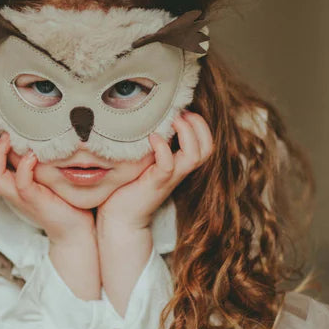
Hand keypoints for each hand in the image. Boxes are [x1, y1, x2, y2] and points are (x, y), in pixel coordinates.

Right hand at [0, 123, 94, 242]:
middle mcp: (11, 190)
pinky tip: (32, 155)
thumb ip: (36, 159)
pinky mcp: (34, 201)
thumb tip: (39, 133)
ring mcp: (21, 196)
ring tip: (7, 137)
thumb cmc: (62, 199)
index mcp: (11, 183)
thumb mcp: (45, 175)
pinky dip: (24, 169)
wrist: (74, 229)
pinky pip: (22, 185)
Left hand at [97, 110, 212, 232]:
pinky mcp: (155, 184)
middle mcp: (179, 171)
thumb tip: (148, 117)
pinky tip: (153, 137)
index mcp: (179, 164)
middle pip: (208, 148)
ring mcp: (169, 178)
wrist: (120, 218)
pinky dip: (163, 149)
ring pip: (195, 156)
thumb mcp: (144, 160)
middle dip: (199, 125)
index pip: (206, 143)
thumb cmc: (128, 186)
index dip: (200, 125)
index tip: (182, 111)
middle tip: (181, 113)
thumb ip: (152, 144)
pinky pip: (168, 166)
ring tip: (172, 120)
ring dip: (187, 133)